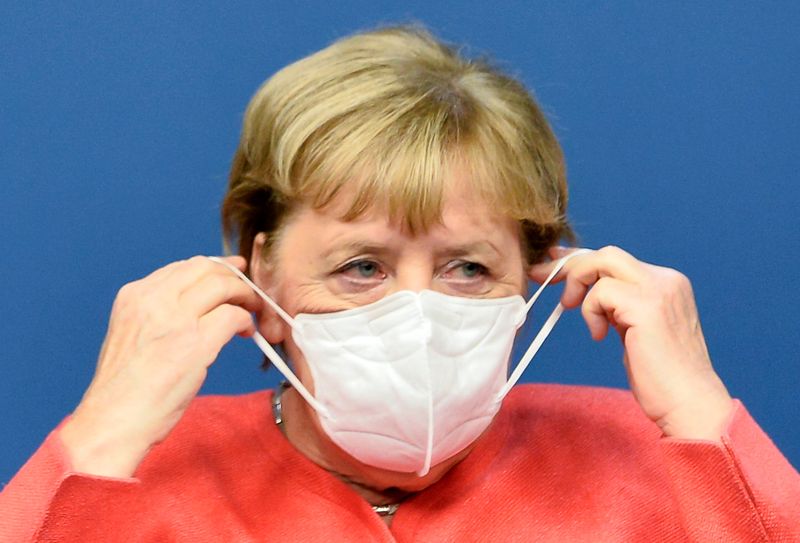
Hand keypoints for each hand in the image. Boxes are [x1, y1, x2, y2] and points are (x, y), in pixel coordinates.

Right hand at [60, 256, 260, 476]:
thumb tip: (196, 307)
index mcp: (135, 296)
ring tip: (252, 311)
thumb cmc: (124, 389)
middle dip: (233, 275)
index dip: (213, 268)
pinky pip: (233, 316)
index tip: (230, 274)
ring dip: (245, 295)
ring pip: (224, 285)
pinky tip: (246, 333)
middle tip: (248, 290)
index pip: (183, 266)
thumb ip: (158, 314)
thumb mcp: (132, 335)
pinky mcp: (195, 342)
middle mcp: (152, 299)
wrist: (112, 421)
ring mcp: (175, 319)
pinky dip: (245, 321)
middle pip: (206, 267)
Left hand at [529, 246, 733, 440]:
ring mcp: (659, 290)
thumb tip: (584, 290)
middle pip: (606, 253)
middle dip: (569, 264)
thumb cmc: (661, 378)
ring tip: (582, 317)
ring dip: (579, 288)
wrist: (690, 404)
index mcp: (666, 284)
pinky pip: (601, 292)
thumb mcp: (636, 330)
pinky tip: (600, 336)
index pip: (616, 260)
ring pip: (601, 262)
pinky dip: (591, 311)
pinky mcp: (647, 306)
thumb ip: (618, 306)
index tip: (553, 262)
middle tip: (541, 276)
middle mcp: (666, 280)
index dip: (580, 258)